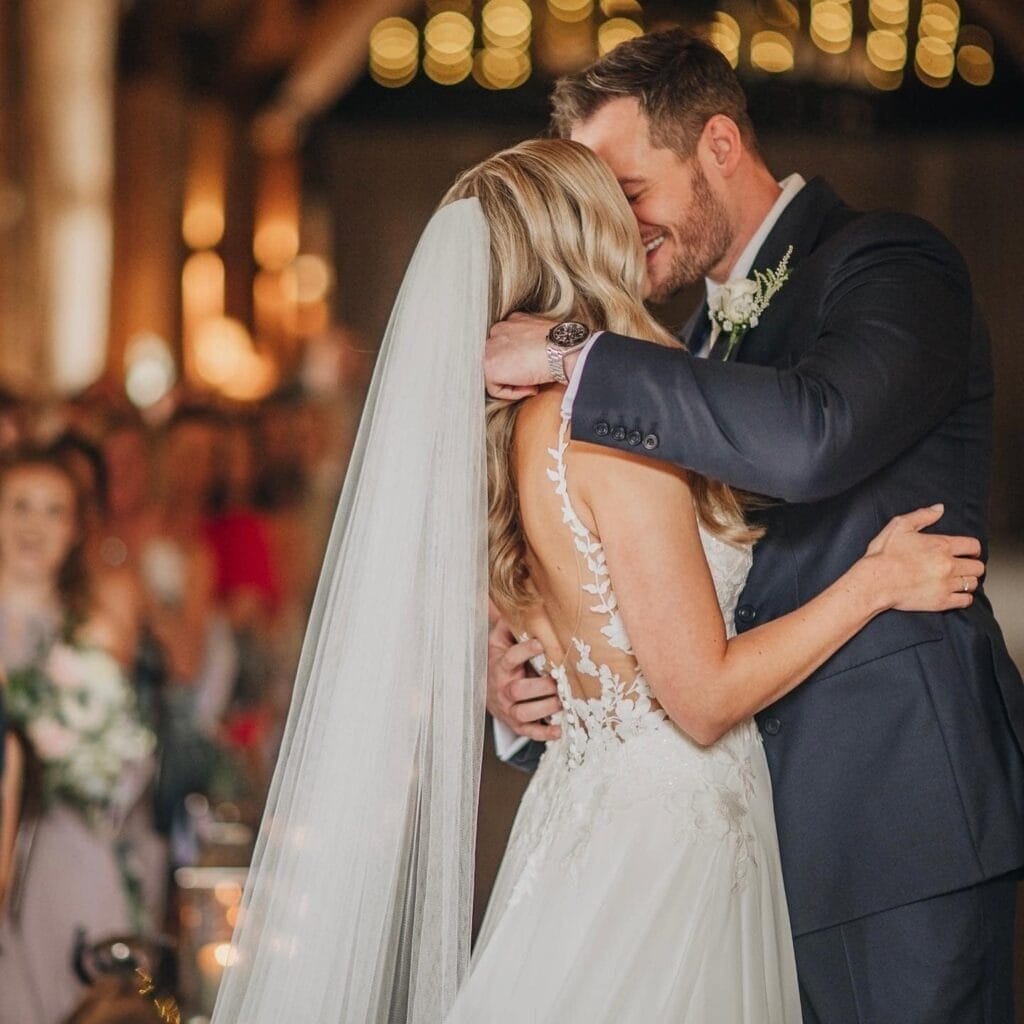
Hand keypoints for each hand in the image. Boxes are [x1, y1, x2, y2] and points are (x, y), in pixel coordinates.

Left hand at [485, 313, 557, 399]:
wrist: (562, 348)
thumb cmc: (562, 345)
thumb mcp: (542, 336)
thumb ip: (530, 343)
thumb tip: (528, 358)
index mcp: (512, 321)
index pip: (507, 346)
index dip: (521, 361)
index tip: (536, 367)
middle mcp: (498, 330)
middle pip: (500, 360)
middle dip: (514, 372)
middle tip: (534, 377)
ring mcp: (491, 348)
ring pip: (496, 374)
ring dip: (514, 383)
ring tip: (534, 383)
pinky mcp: (490, 366)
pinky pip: (495, 389)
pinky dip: (512, 393)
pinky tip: (531, 387)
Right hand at [487, 616, 560, 741]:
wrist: (487, 691)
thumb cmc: (500, 662)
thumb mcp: (499, 642)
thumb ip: (508, 625)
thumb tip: (521, 604)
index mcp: (501, 665)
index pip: (510, 658)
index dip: (525, 651)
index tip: (540, 643)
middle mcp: (504, 688)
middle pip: (519, 690)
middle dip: (542, 686)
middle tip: (559, 680)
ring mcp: (509, 708)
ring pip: (524, 712)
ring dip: (545, 709)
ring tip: (562, 702)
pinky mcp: (516, 723)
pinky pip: (529, 731)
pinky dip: (545, 733)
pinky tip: (560, 730)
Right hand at [862, 504, 983, 611]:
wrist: (874, 582)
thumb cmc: (884, 555)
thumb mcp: (899, 526)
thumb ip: (922, 515)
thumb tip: (939, 509)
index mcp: (941, 545)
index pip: (973, 546)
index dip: (973, 549)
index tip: (969, 552)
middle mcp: (948, 565)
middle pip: (978, 567)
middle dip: (972, 565)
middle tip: (963, 567)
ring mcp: (946, 584)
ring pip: (972, 583)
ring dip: (967, 580)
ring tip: (958, 580)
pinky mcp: (942, 601)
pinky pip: (965, 600)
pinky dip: (964, 597)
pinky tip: (956, 593)